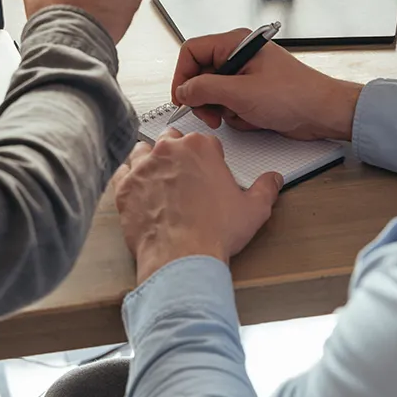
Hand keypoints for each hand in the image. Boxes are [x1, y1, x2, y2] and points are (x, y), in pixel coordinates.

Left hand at [113, 129, 282, 284]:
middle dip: (178, 153)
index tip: (209, 172)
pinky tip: (138, 190)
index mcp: (200, 147)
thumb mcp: (253, 210)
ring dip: (151, 161)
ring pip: (143, 150)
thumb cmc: (214, 233)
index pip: (204, 141)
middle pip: (171, 139)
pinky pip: (122, 171)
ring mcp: (143, 166)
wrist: (181, 257)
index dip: (208, 158)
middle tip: (185, 176)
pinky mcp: (124, 186)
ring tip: (160, 180)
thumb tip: (274, 180)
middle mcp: (169, 150)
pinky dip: (129, 178)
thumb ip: (266, 189)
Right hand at [171, 28, 362, 139]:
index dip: (182, 75)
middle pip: (200, 74)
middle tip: (209, 115)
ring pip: (213, 92)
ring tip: (238, 116)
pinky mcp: (252, 93)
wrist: (323, 113)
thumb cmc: (295, 95)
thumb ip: (205, 89)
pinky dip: (236, 115)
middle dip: (203, 98)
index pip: (192, 51)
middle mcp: (238, 55)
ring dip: (221, 109)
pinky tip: (252, 118)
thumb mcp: (241, 93)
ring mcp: (245, 75)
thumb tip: (183, 90)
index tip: (181, 98)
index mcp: (236, 43)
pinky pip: (229, 104)